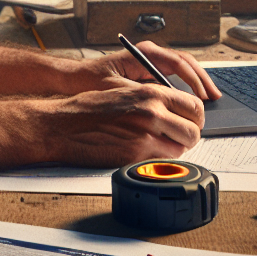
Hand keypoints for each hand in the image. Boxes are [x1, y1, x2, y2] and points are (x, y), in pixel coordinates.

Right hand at [31, 82, 205, 165]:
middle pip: (193, 131)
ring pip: (180, 149)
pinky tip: (143, 153)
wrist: (61, 125)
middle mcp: (152, 112)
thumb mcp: (126, 93)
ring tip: (158, 146)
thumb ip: (153, 101)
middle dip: (189, 136)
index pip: (194, 106)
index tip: (190, 122)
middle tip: (179, 138)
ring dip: (174, 150)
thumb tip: (175, 113)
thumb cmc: (88, 109)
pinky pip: (161, 162)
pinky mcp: (135, 156)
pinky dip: (158, 161)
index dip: (195, 117)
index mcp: (151, 93)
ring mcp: (145, 136)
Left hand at [87, 41, 221, 99]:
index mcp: (144, 53)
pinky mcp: (150, 69)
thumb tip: (165, 102)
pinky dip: (186, 85)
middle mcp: (151, 53)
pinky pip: (175, 75)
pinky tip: (193, 98)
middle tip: (215, 96)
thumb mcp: (118, 90)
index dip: (194, 80)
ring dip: (197, 81)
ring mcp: (151, 60)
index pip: (178, 62)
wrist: (77, 78)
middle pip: (186, 62)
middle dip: (202, 79)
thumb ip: (141, 94)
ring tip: (210, 97)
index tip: (202, 96)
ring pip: (183, 67)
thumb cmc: (93, 81)